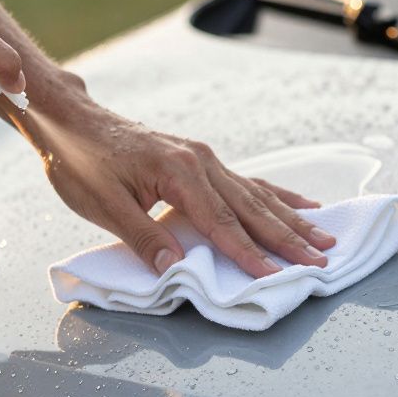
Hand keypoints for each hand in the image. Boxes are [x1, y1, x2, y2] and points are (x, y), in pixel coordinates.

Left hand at [32, 103, 336, 277]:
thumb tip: (175, 267)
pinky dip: (278, 195)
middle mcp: (201, 160)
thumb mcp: (102, 205)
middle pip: (251, 207)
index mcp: (178, 171)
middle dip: (288, 237)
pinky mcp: (201, 159)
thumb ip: (142, 237)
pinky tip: (302, 203)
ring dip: (292, 218)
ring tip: (325, 236)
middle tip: (322, 259)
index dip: (249, 253)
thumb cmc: (81, 162)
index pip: (222, 222)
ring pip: (257, 194)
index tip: (276, 275)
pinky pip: (248, 181)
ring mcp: (204, 157)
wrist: (71, 121)